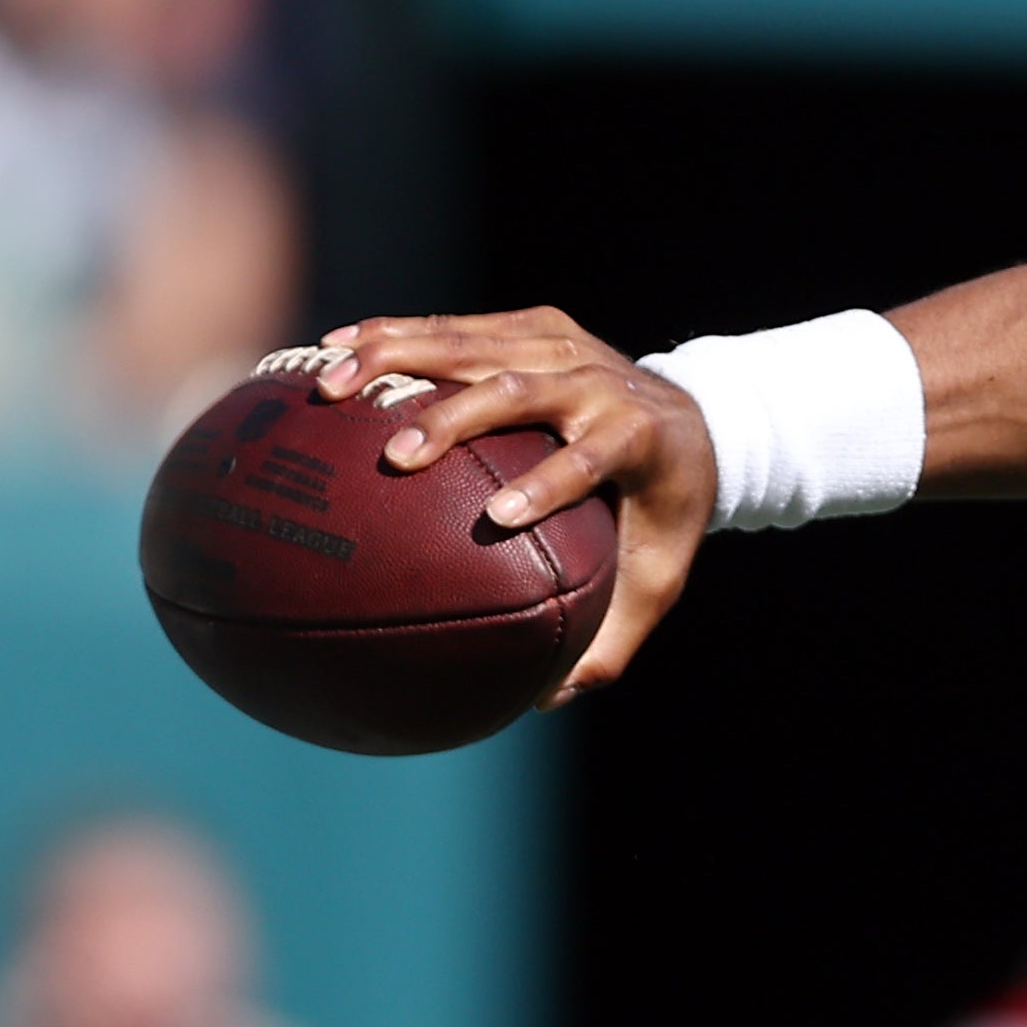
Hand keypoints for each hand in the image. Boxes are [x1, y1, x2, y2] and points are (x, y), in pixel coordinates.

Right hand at [314, 306, 715, 702]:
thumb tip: (545, 699)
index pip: (594, 459)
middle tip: (398, 458)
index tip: (498, 517)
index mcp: (639, 439)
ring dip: (401, 360)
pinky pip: (457, 326)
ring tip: (332, 388)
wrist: (697, 417)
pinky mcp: (532, 327)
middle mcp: (600, 383)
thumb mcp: (658, 578)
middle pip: (523, 390)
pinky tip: (329, 349)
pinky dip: (393, 333)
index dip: (550, 484)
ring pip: (478, 344)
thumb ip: (612, 639)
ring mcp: (564, 346)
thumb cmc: (662, 513)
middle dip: (459, 419)